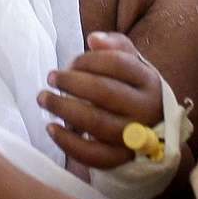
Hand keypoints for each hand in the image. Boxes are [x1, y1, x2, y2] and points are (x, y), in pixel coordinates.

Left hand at [40, 32, 165, 171]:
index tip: (70, 62)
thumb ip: (114, 45)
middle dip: (72, 83)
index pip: (118, 64)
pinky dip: (69, 143)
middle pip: (105, 92)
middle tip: (50, 77)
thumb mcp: (133, 63)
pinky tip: (51, 128)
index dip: (89, 60)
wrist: (154, 131)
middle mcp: (146, 109)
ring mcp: (135, 137)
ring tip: (43, 98)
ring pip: (97, 123)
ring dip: (64, 109)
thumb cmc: (134, 89)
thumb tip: (93, 39)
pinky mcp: (121, 159)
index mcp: (149, 81)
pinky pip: (93, 155)